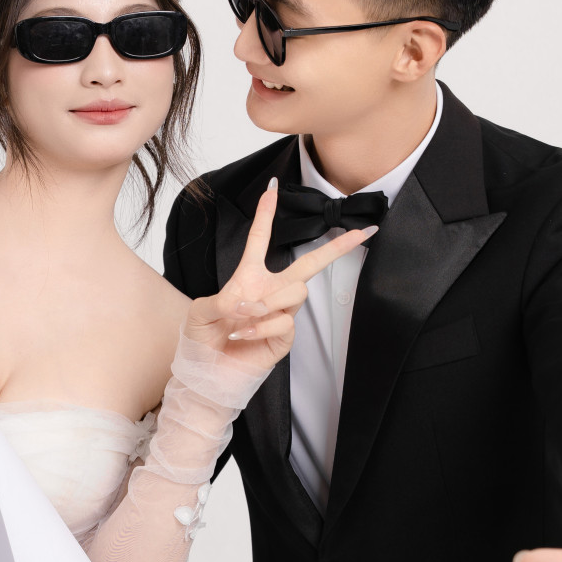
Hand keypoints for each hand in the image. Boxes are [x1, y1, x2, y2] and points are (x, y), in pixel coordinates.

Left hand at [183, 180, 376, 376]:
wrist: (206, 374)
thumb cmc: (201, 341)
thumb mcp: (199, 312)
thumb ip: (219, 300)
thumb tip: (244, 302)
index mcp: (248, 279)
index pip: (260, 241)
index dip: (265, 215)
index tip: (272, 188)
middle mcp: (270, 292)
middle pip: (311, 264)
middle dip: (338, 247)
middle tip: (362, 233)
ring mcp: (280, 314)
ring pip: (297, 291)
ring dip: (269, 301)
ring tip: (243, 316)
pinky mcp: (284, 338)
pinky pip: (286, 321)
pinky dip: (262, 326)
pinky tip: (244, 335)